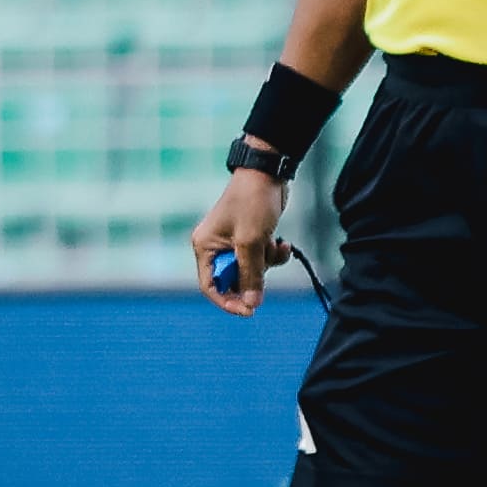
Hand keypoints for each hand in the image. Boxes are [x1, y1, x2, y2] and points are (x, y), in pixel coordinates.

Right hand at [190, 162, 287, 310]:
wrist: (267, 174)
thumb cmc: (252, 203)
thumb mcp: (251, 242)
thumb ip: (251, 274)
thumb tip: (252, 304)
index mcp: (204, 247)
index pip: (210, 285)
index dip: (228, 301)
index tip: (249, 311)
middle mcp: (215, 247)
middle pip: (233, 279)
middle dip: (254, 276)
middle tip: (267, 273)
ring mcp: (233, 242)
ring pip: (251, 269)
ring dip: (267, 264)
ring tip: (276, 247)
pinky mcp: (250, 237)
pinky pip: (261, 258)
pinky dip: (273, 254)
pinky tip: (282, 242)